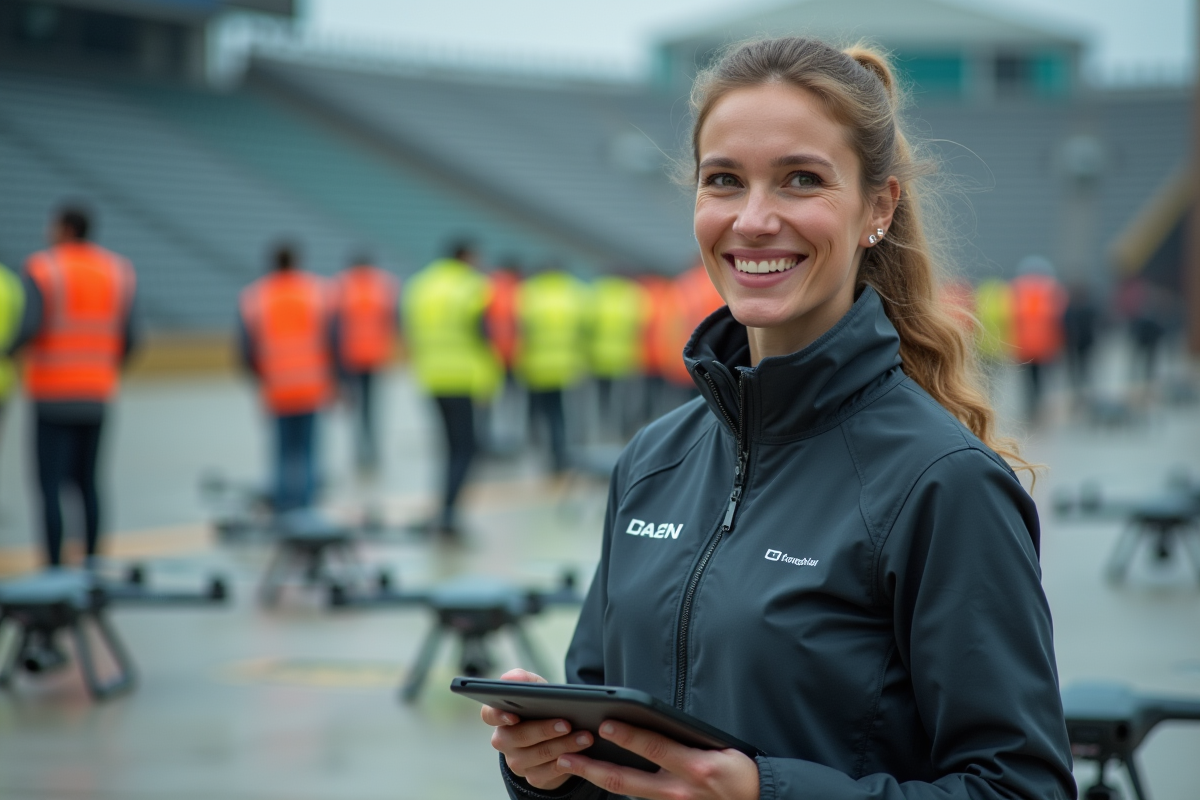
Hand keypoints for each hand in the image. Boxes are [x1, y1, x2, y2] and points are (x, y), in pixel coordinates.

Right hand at [481, 668, 594, 790]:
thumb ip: (524, 679)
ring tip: (584, 736)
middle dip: (544, 730)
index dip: (499, 716)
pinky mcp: (534, 776)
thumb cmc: (543, 706)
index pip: (489, 715)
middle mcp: (504, 740)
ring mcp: (517, 761)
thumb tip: (509, 678)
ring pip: (537, 755)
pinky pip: (547, 773)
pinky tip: (580, 755)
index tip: (514, 716)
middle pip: (518, 737)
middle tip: (567, 724)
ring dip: (563, 745)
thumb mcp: (537, 689)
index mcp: (500, 716)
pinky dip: (565, 763)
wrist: (558, 733)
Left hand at [556, 719, 759, 799]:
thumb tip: (650, 722)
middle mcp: (678, 790)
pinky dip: (614, 786)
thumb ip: (684, 739)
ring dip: (595, 777)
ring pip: (625, 792)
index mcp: (694, 767)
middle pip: (625, 779)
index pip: (653, 748)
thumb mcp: (716, 750)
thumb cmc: (738, 772)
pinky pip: (637, 798)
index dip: (628, 735)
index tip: (603, 725)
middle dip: (591, 768)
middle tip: (565, 756)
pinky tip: (597, 775)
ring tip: (570, 764)